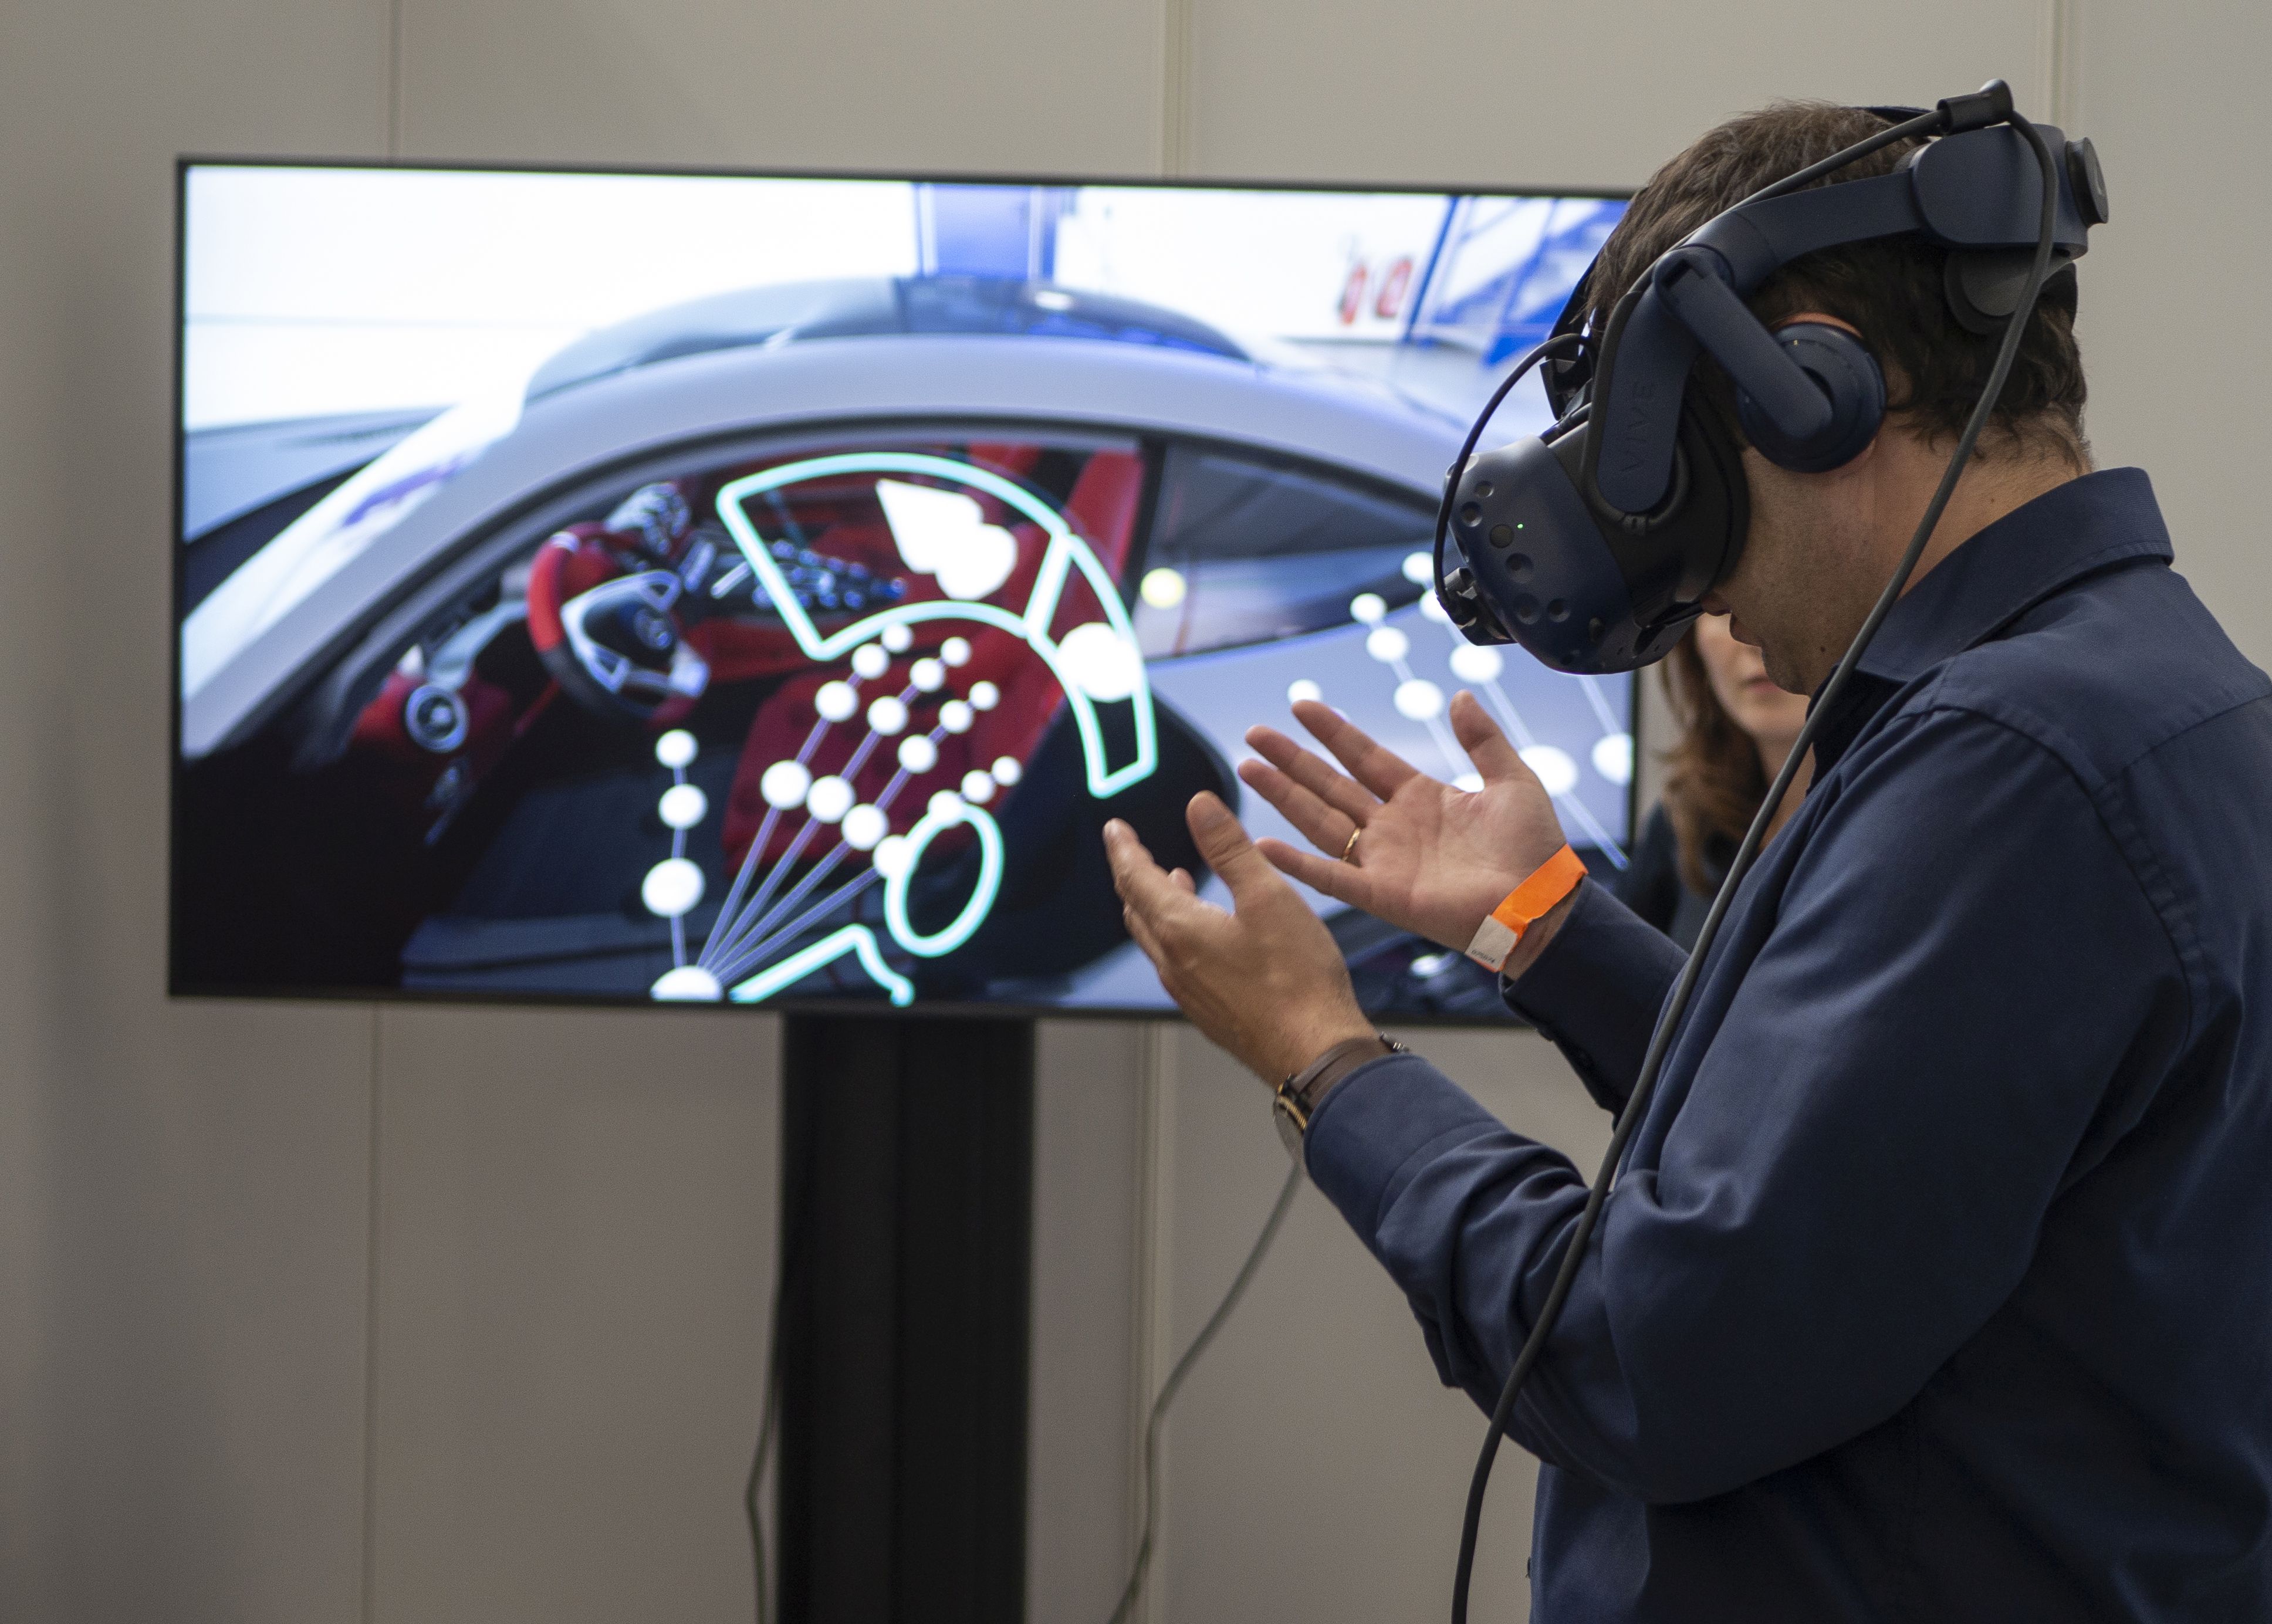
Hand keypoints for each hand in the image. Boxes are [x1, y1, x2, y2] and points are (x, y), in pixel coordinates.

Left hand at [1104, 794, 1373, 1083]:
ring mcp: (1188, 992)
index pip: (1135, 878)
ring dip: (1155, 905)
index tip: (1115, 829)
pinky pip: (1175, 964)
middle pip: (1137, 909)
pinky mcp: (1208, 1011)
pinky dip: (1175, 935)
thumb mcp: (1267, 896)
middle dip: (1134, 875)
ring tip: (1172, 881)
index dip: (1123, 848)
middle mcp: (1174, 964)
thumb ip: (1230, 848)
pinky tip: (1204, 933)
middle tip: (1134, 852)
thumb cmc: (1297, 979)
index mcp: (1180, 929)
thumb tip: (1200, 807)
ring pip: (1156, 939)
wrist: (1314, 1052)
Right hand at [1239, 691, 1569, 956]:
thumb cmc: (1533, 847)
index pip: (1364, 756)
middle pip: (1329, 785)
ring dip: (1283, 797)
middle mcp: (1393, 827)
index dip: (1333, 731)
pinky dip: (1296, 864)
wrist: (1541, 902)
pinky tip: (1263, 846)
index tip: (1301, 706)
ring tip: (1248, 770)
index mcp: (1421, 797)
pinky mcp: (1381, 895)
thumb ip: (1482, 739)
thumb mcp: (1512, 779)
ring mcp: (1383, 861)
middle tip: (1254, 735)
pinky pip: (1331, 877)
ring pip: (1320, 821)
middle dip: (1291, 760)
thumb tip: (1460, 696)